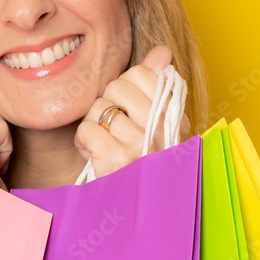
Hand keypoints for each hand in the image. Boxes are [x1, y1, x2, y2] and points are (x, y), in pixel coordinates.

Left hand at [74, 45, 191, 178]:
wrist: (139, 209)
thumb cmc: (143, 161)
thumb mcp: (157, 124)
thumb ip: (157, 85)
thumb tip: (162, 50)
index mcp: (175, 115)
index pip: (141, 73)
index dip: (124, 87)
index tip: (128, 108)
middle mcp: (162, 128)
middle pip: (115, 87)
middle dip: (107, 105)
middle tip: (113, 128)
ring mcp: (139, 143)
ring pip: (99, 108)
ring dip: (94, 126)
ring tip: (105, 143)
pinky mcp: (114, 158)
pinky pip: (87, 129)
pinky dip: (84, 141)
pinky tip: (95, 154)